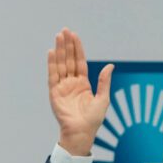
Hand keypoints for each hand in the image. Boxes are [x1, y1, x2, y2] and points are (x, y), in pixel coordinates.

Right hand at [47, 29, 112, 156]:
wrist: (81, 132)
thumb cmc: (93, 119)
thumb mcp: (103, 98)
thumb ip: (104, 81)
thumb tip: (111, 66)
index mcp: (83, 83)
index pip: (79, 62)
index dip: (77, 49)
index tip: (75, 36)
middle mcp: (71, 83)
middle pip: (68, 60)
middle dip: (67, 45)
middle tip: (65, 31)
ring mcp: (62, 86)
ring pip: (60, 64)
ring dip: (59, 50)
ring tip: (58, 36)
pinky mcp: (54, 92)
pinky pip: (53, 75)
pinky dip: (52, 63)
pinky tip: (51, 52)